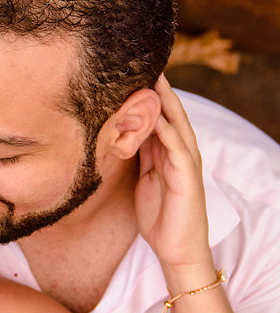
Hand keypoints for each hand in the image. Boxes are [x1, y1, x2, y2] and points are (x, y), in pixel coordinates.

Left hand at [134, 76, 214, 281]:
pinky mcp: (187, 179)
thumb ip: (140, 155)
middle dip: (160, 90)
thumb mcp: (144, 178)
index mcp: (169, 153)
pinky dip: (168, 133)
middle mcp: (181, 154)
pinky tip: (157, 119)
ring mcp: (187, 165)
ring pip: (177, 126)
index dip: (150, 96)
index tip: (133, 74)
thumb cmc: (159, 216)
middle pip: (172, 114)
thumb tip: (125, 134)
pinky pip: (178, 150)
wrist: (177, 249)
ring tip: (154, 79)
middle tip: (146, 64)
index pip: (160, 117)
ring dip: (166, 103)